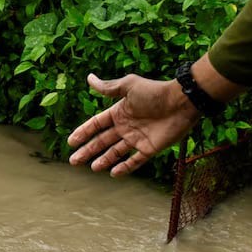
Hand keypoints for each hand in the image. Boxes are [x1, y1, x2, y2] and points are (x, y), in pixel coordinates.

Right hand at [66, 74, 195, 175]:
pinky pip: (135, 161)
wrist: (181, 102)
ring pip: (116, 152)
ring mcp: (137, 139)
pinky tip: (114, 173)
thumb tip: (89, 78)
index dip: (83, 132)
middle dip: (88, 150)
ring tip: (92, 168)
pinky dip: (125, 167)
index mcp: (119, 112)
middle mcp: (126, 127)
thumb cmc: (155, 92)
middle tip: (73, 161)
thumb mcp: (129, 86)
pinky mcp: (150, 148)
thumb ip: (108, 87)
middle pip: (102, 141)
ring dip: (104, 160)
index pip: (96, 125)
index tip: (71, 142)